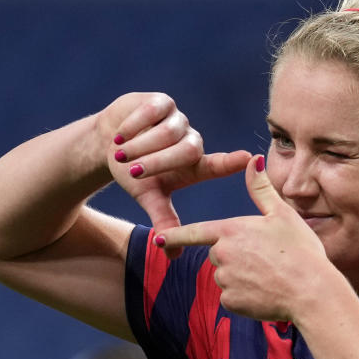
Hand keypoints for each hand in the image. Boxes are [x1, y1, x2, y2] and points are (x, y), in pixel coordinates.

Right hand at [98, 93, 250, 254]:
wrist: (108, 142)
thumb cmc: (134, 171)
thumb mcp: (149, 197)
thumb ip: (163, 220)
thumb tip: (172, 256)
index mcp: (194, 166)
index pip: (217, 164)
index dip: (232, 162)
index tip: (249, 158)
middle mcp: (191, 140)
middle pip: (189, 150)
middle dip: (159, 162)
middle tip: (133, 172)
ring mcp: (178, 119)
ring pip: (170, 131)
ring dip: (143, 145)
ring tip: (121, 154)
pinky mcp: (162, 102)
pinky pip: (153, 111)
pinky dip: (134, 126)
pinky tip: (121, 136)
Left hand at [156, 155, 330, 321]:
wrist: (311, 292)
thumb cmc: (300, 251)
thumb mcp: (283, 214)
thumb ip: (261, 189)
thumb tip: (253, 159)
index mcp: (231, 231)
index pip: (194, 232)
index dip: (174, 236)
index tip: (157, 239)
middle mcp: (222, 255)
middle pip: (219, 254)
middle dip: (236, 256)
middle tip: (267, 258)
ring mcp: (225, 280)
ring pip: (226, 276)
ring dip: (242, 277)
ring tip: (271, 275)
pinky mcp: (232, 302)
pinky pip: (233, 297)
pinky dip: (246, 296)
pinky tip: (267, 292)